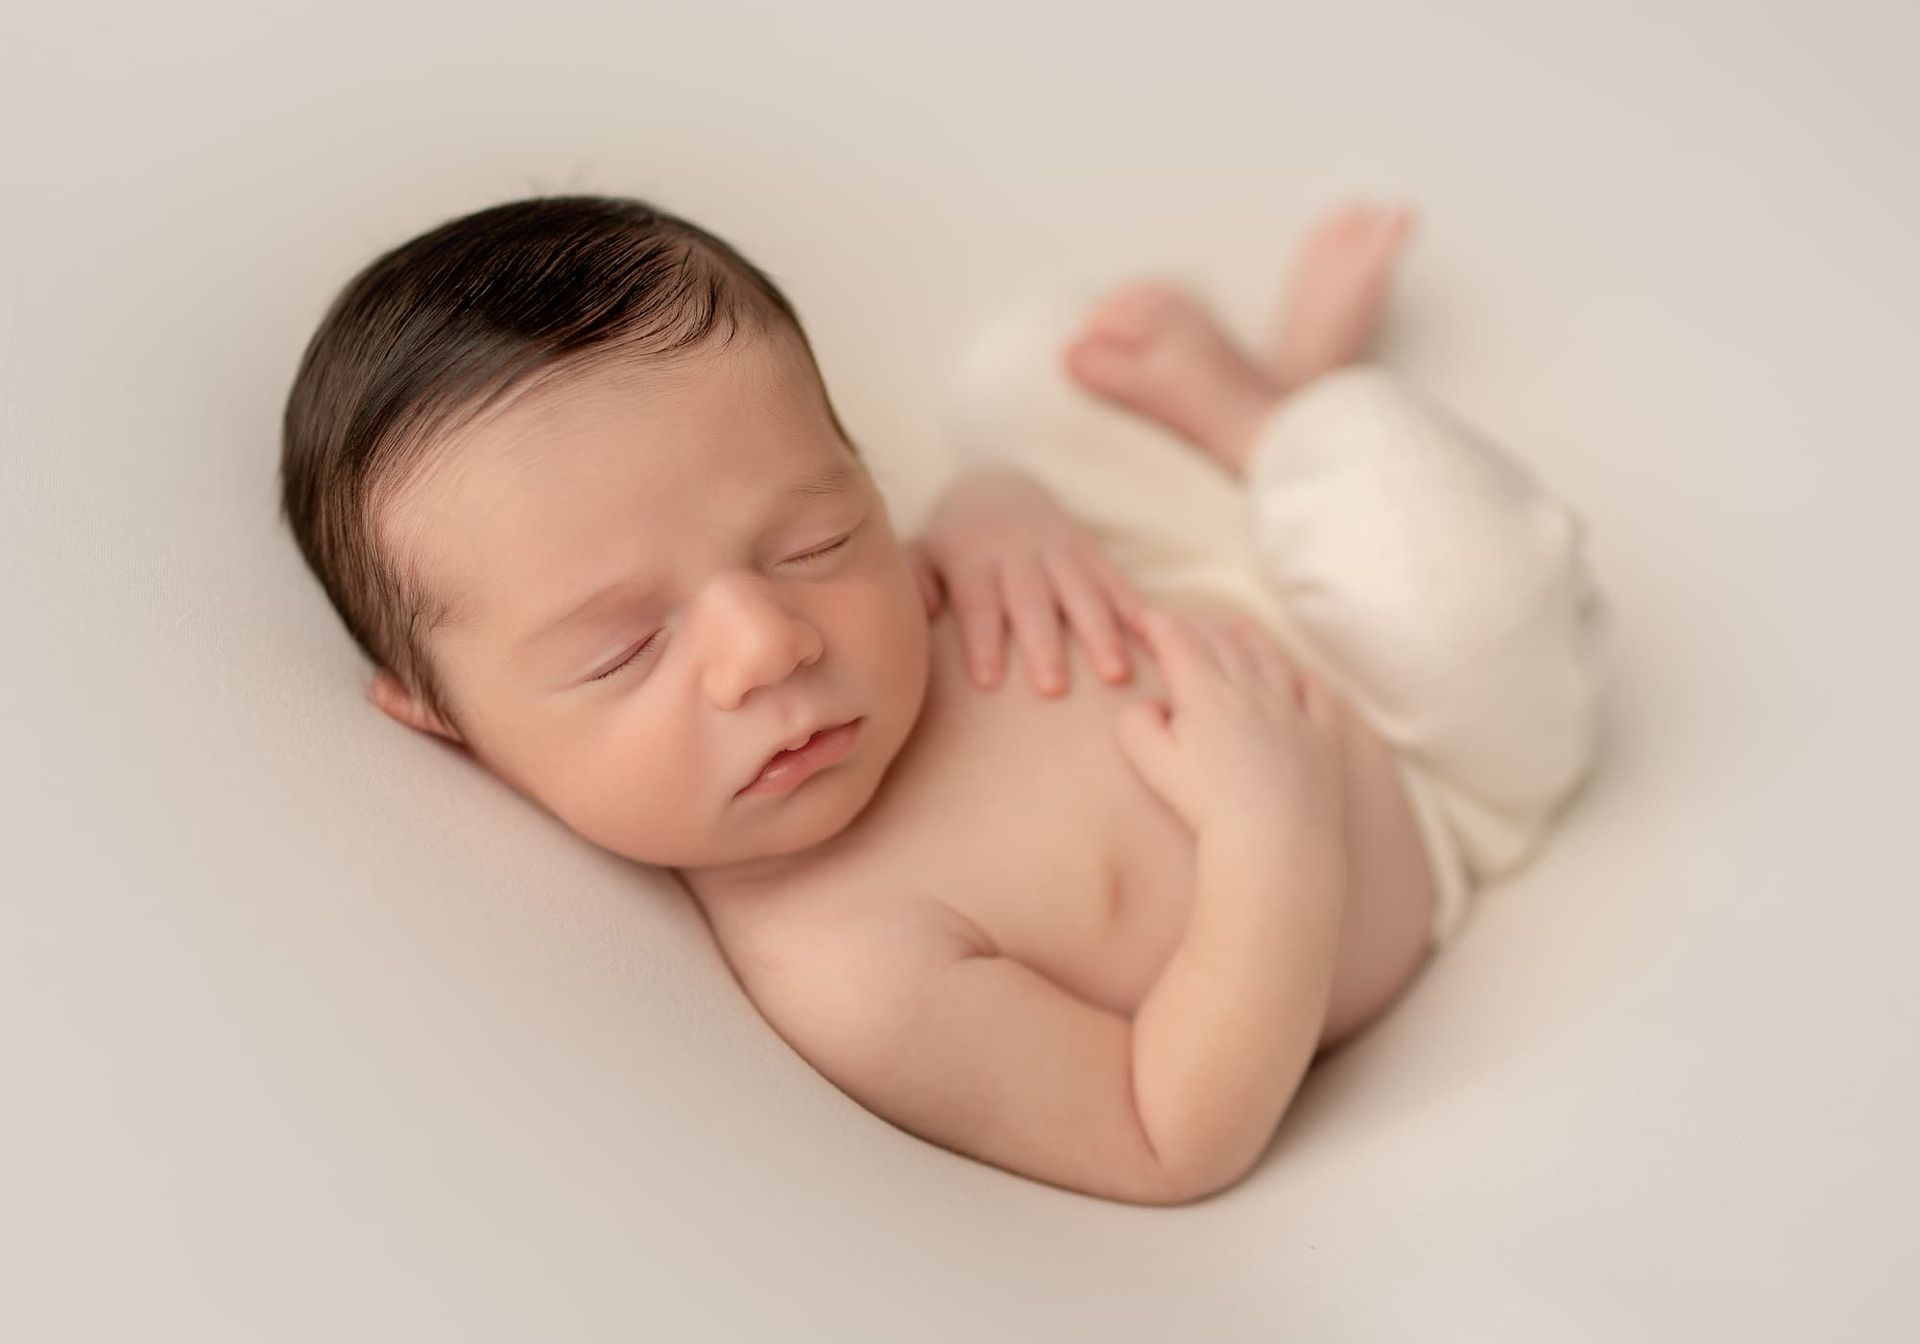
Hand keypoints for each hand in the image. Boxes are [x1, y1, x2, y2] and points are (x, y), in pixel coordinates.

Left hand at [909, 468, 1147, 694]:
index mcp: (974, 558)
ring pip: (1083, 592)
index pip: (978, 602)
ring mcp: (1061, 551)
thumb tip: (926, 613)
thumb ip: (919, 583)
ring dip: (1101, 633)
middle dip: (1044, 643)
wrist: (997, 489)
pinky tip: (1159, 639)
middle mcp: (1019, 554)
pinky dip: (1138, 610)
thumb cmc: (952, 545)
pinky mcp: (1092, 552)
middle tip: (1052, 689)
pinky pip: (1118, 582)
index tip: (988, 681)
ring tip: (1115, 675)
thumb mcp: (923, 554)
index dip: (982, 640)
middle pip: (1033, 601)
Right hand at [1112, 607, 1346, 841]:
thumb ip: (1137, 723)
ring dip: (1252, 640)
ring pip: (1271, 661)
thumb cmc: (1206, 806)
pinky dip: (1308, 682)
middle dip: (1197, 627)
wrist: (1273, 841)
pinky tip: (1304, 679)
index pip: (1177, 641)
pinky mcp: (1322, 739)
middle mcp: (1252, 690)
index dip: (1155, 623)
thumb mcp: (1152, 763)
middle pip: (1223, 644)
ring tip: (1240, 628)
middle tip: (1181, 623)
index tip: (1140, 615)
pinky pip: (1318, 697)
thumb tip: (1149, 703)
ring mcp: (1292, 712)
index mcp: (1206, 692)